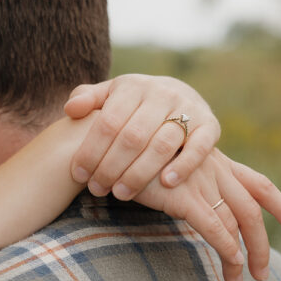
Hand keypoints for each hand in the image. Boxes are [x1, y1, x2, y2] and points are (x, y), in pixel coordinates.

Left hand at [64, 74, 220, 198]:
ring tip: (121, 194)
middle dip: (111, 167)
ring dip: (140, 173)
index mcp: (132, 86)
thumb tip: (70, 110)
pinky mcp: (210, 124)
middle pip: (133, 136)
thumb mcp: (109, 95)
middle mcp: (161, 94)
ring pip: (162, 145)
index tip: (78, 175)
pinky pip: (199, 147)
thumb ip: (87, 99)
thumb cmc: (133, 103)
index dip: (91, 151)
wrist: (178, 93)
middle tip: (97, 190)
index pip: (108, 122)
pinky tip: (166, 184)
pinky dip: (184, 166)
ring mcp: (188, 108)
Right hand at [134, 149, 280, 280]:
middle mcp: (214, 168)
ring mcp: (200, 179)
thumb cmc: (129, 152)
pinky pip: (214, 225)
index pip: (258, 184)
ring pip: (237, 221)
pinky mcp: (183, 194)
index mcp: (215, 161)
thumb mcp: (165, 162)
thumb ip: (182, 179)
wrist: (107, 138)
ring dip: (242, 256)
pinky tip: (232, 261)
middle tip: (262, 273)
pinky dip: (226, 246)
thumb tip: (189, 203)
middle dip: (263, 244)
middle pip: (253, 209)